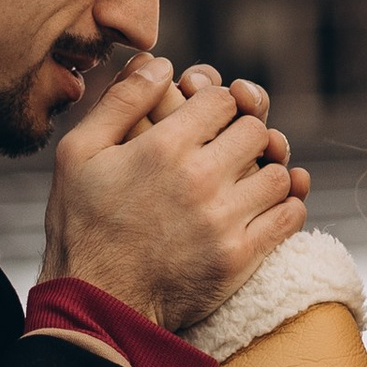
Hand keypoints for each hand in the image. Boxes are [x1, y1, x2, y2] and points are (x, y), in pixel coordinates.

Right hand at [42, 55, 308, 328]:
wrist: (95, 303)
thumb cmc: (81, 225)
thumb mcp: (78, 154)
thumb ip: (120, 102)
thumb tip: (159, 63)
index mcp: (162, 146)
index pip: (222, 99)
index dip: (217, 104)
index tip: (208, 121)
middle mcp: (198, 178)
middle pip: (256, 131)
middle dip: (244, 134)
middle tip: (229, 149)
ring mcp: (223, 220)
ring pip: (278, 172)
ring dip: (266, 171)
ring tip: (245, 181)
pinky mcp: (240, 257)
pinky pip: (289, 216)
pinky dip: (285, 206)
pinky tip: (264, 207)